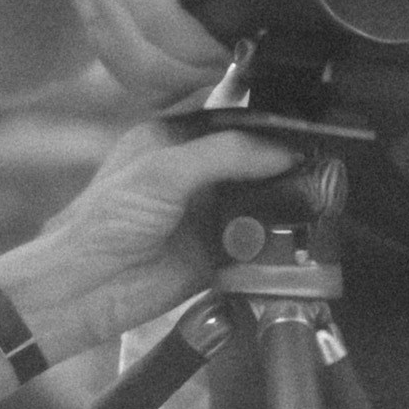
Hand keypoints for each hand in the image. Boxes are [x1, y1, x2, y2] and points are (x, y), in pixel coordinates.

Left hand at [0, 120, 302, 354]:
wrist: (86, 288)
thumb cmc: (105, 220)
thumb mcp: (163, 170)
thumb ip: (223, 153)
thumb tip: (282, 151)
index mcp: (174, 139)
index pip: (232, 119)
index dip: (267, 123)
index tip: (306, 128)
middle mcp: (194, 174)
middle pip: (253, 161)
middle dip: (284, 164)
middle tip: (322, 164)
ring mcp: (208, 214)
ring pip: (261, 201)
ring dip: (287, 203)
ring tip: (319, 198)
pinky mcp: (219, 254)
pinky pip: (259, 243)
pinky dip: (278, 242)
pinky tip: (299, 235)